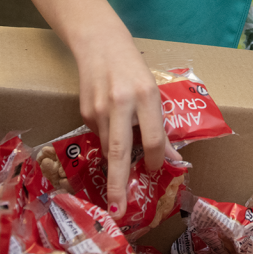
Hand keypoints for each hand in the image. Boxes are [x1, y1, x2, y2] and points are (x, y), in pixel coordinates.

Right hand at [76, 38, 180, 218]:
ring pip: (108, 148)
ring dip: (116, 160)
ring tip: (122, 162)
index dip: (156, 159)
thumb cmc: (133, 68)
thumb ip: (158, 124)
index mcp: (145, 96)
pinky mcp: (84, 111)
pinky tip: (111, 123)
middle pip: (120, 152)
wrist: (100, 44)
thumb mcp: (152, 91)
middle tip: (119, 209)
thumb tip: (169, 158)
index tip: (155, 170)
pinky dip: (107, 138)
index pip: (153, 139)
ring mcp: (99, 109)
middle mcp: (121, 104)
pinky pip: (98, 135)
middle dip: (119, 184)